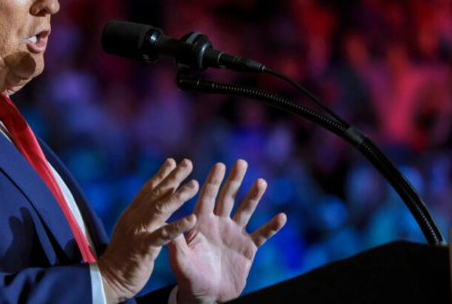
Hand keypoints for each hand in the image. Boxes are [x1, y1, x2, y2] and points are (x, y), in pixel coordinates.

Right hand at [97, 159, 199, 303]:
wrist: (108, 278)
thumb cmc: (122, 257)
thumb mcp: (129, 230)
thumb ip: (139, 217)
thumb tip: (150, 204)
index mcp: (131, 214)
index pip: (147, 190)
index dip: (160, 175)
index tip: (172, 161)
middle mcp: (134, 218)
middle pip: (156, 194)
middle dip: (172, 177)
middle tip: (187, 163)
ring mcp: (139, 231)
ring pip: (161, 209)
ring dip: (178, 195)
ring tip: (194, 184)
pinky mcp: (144, 247)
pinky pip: (164, 235)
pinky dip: (178, 226)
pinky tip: (191, 219)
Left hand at [168, 160, 286, 303]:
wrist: (206, 295)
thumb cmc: (188, 277)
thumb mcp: (179, 260)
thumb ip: (177, 243)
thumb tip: (169, 224)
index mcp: (201, 223)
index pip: (207, 197)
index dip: (213, 181)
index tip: (219, 165)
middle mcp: (218, 224)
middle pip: (228, 198)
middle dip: (234, 180)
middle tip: (241, 162)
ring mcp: (234, 234)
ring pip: (246, 211)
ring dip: (254, 197)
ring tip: (261, 182)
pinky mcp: (248, 248)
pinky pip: (262, 235)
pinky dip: (272, 227)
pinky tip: (282, 217)